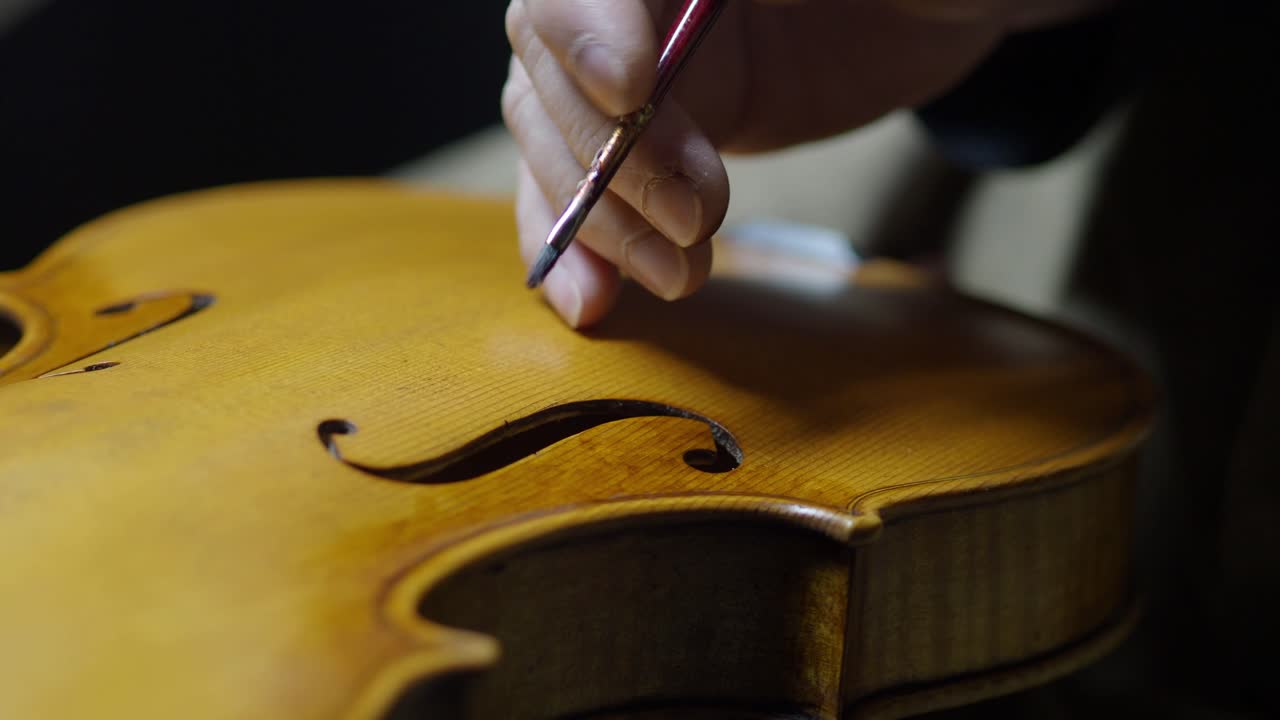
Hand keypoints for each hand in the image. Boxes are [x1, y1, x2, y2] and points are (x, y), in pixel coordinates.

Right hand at [504, 0, 1109, 326]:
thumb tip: (713, 18)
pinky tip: (591, 299)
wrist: (937, 16)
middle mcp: (625, 7)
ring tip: (677, 275)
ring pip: (557, 146)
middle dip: (616, 158)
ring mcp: (629, 76)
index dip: (586, 32)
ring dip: (601, 224)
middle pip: (555, 78)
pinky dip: (578, 251)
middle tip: (697, 216)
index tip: (632, 92)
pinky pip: (579, 194)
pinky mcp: (647, 141)